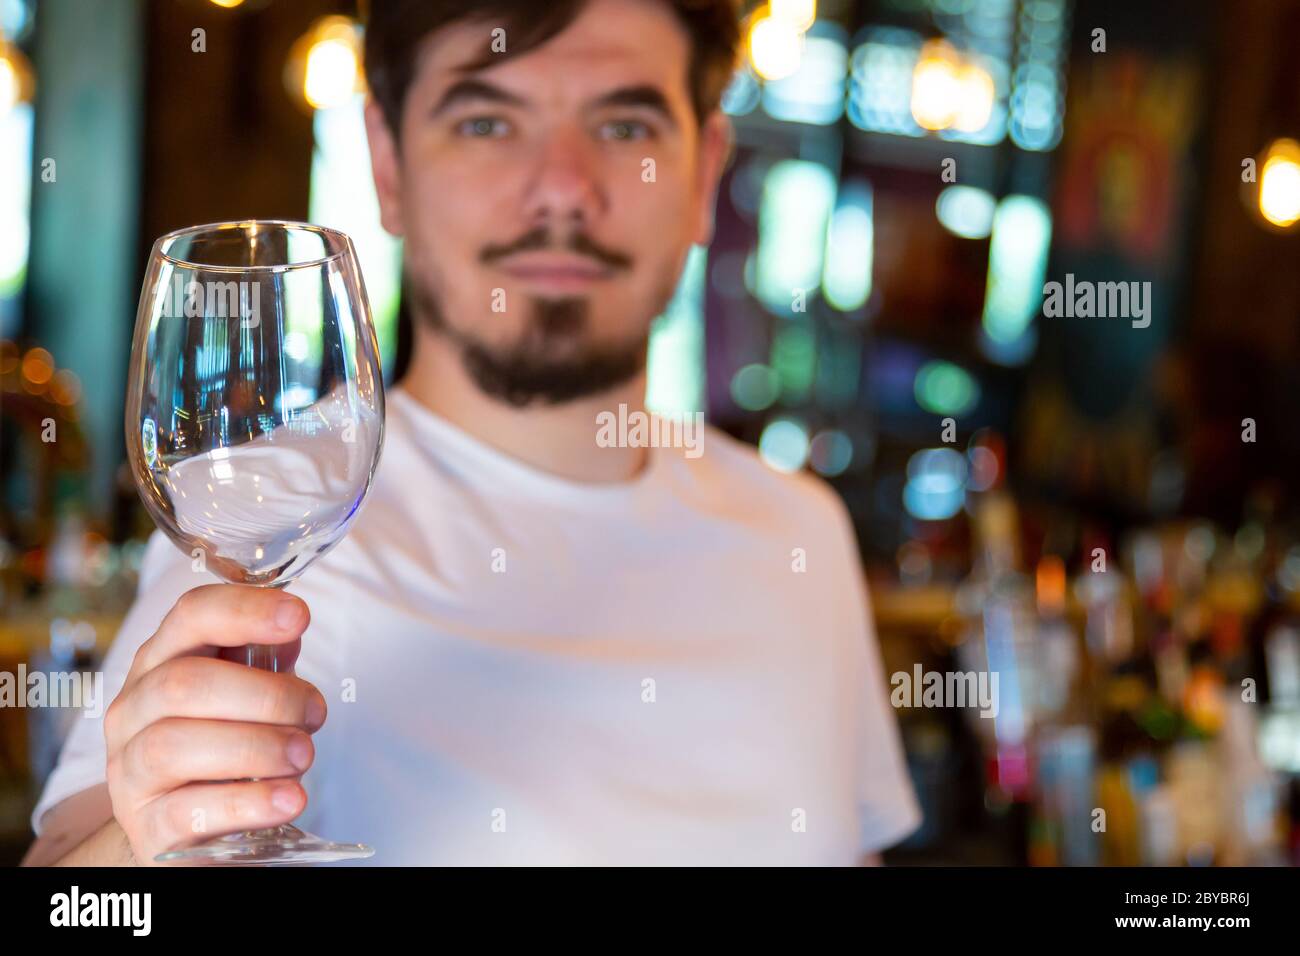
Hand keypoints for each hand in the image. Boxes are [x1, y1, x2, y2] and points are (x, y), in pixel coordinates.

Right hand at [103, 584, 325, 864]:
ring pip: (175, 746)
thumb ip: (266, 661)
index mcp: (159, 662)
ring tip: (303, 755)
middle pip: (182, 683)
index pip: (190, 617)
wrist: (185, 825)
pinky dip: (248, 803)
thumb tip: (290, 629)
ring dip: (257, 747)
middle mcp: (133, 711)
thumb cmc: (222, 743)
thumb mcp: (245, 694)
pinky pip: (187, 813)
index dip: (244, 610)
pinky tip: (289, 798)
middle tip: (315, 713)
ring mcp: (130, 771)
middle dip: (265, 695)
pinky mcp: (147, 827)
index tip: (298, 616)